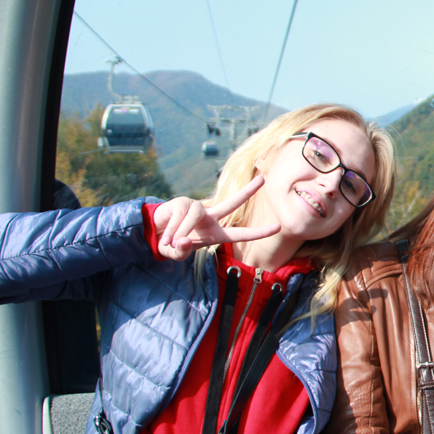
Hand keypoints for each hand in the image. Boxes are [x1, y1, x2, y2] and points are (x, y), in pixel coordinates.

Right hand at [152, 177, 280, 260]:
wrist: (154, 233)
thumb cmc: (171, 245)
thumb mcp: (177, 254)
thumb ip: (181, 252)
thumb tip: (182, 242)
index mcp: (216, 234)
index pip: (241, 233)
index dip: (259, 232)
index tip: (278, 227)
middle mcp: (210, 218)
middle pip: (232, 203)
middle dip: (247, 191)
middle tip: (264, 179)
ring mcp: (197, 208)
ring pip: (196, 215)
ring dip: (182, 231)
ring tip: (172, 242)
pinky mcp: (183, 202)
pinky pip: (182, 215)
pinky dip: (173, 229)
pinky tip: (165, 236)